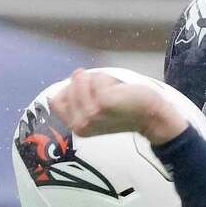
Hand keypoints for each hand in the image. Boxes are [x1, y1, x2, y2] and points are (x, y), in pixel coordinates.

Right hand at [49, 68, 187, 144]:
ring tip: (113, 92)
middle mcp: (79, 125)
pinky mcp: (102, 105)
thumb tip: (68, 82)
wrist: (150, 115)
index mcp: (75, 128)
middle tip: (107, 94)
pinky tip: (119, 91)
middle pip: (68, 87)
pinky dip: (108, 79)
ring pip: (80, 80)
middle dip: (88, 82)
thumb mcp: (94, 104)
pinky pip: (96, 78)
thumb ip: (77, 98)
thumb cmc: (124, 106)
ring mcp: (90, 116)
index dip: (72, 90)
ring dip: (99, 79)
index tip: (92, 96)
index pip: (56, 99)